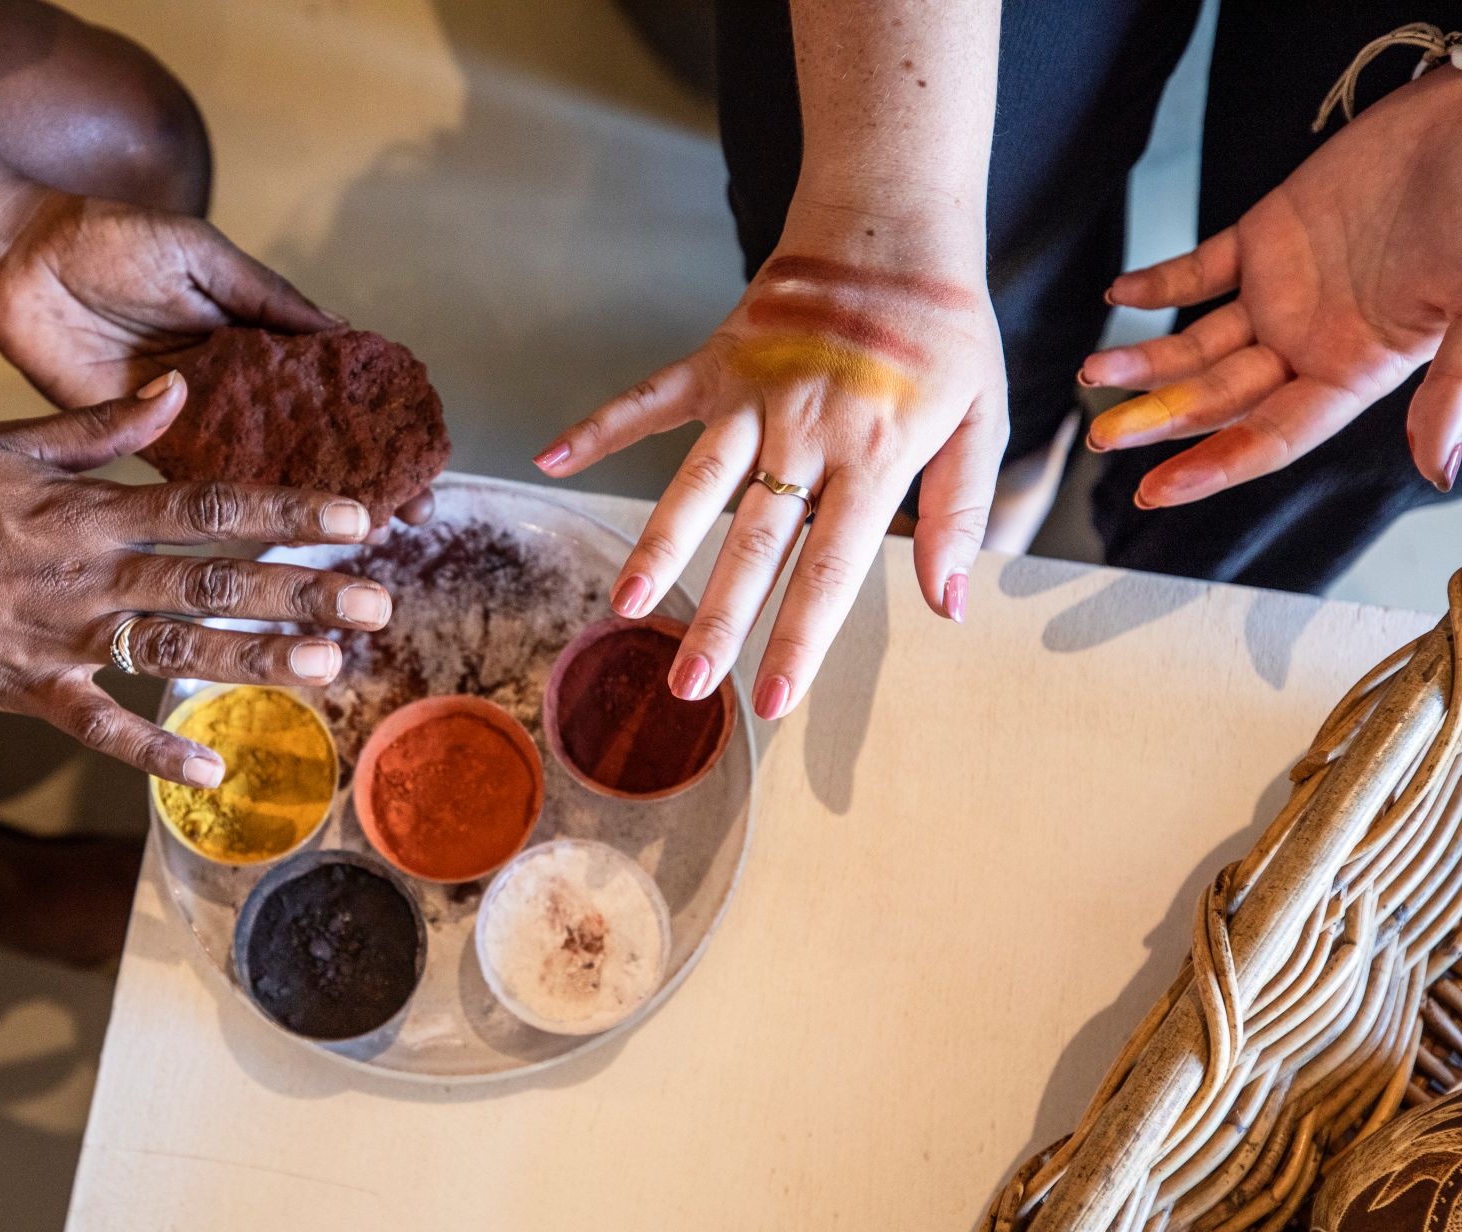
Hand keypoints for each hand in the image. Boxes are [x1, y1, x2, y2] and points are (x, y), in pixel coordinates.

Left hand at [0, 192, 435, 527]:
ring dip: (306, 502)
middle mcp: (230, 386)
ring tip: (359, 534)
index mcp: (252, 338)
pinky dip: (235, 506)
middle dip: (356, 475)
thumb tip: (342, 335)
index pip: (328, 389)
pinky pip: (195, 479)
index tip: (420, 454)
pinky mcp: (140, 441)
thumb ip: (268, 300)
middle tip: (405, 513)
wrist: (21, 260)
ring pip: (260, 469)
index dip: (373, 421)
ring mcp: (189, 419)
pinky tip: (281, 532)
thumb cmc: (113, 239)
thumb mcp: (206, 257)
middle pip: (305, 441)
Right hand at [0, 377, 393, 783]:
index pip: (209, 505)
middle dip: (301, 592)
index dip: (287, 512)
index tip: (355, 519)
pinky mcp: (29, 688)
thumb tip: (178, 393)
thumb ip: (102, 424)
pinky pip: (101, 727)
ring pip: (175, 651)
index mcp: (90, 508)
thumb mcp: (9, 441)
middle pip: (214, 581)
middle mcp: (88, 572)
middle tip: (376, 605)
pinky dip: (153, 751)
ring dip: (253, 662)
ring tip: (327, 670)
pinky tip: (212, 768)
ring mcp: (61, 636)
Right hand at [534, 230, 1006, 718]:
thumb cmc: (943, 334)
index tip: (771, 700)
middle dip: (720, 619)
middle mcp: (807, 429)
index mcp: (875, 453)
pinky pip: (648, 397)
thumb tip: (948, 604)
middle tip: (689, 685)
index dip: (799, 639)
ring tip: (627, 604)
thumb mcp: (983, 419)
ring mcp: (752, 393)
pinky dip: (600, 425)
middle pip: (755, 541)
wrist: (895, 227)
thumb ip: (961, 512)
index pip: (831, 566)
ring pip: (698, 483)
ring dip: (661, 545)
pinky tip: (552, 458)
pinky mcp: (714, 360)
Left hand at [1082, 65, 1461, 503]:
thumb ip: (1455, 387)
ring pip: (1196, 344)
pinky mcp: (1266, 235)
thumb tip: (1439, 469)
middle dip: (1158, 420)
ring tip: (1093, 373)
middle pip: (1218, 398)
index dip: (1214, 466)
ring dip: (1144, 360)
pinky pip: (1198, 270)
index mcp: (1354, 369)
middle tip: (1101, 437)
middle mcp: (1309, 340)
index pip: (1271, 436)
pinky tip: (1120, 294)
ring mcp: (1282, 291)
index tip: (1155, 492)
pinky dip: (1157, 283)